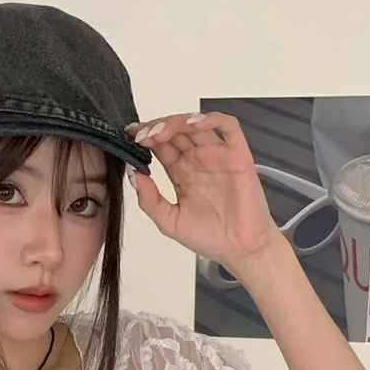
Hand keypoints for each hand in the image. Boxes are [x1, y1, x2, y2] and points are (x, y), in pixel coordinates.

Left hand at [125, 112, 280, 276]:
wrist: (240, 250)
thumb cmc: (210, 237)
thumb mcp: (169, 222)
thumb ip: (150, 200)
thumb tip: (133, 174)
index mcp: (181, 173)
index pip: (161, 145)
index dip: (145, 137)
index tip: (130, 137)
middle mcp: (198, 160)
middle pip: (175, 130)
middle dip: (156, 127)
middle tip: (141, 136)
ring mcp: (217, 156)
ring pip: (196, 124)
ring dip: (176, 122)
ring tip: (160, 133)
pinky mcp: (238, 155)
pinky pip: (228, 127)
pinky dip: (212, 119)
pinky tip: (195, 125)